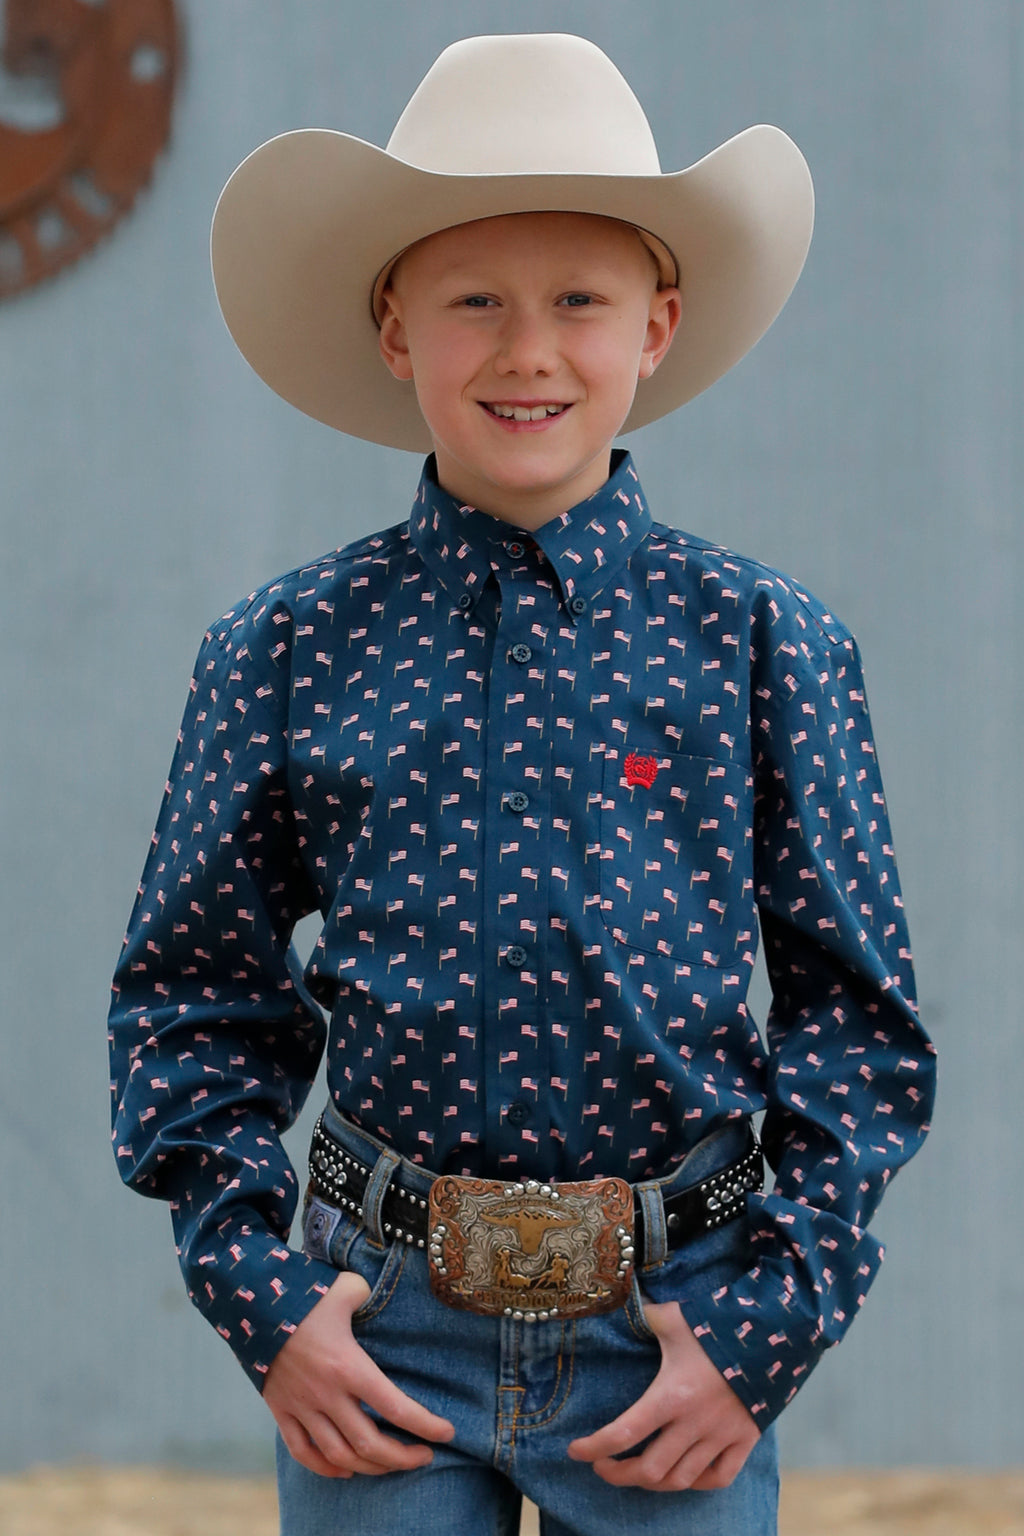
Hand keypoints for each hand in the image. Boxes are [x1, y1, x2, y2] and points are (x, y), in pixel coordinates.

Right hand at [263, 1270, 454, 1477]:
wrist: (251, 1304)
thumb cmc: (304, 1293)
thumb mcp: (345, 1287)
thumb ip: (369, 1294)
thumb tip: (379, 1295)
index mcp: (348, 1365)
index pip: (394, 1406)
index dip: (425, 1424)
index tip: (447, 1432)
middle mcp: (326, 1393)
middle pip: (369, 1443)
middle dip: (402, 1457)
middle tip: (425, 1457)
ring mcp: (301, 1406)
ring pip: (339, 1455)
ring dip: (370, 1467)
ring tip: (392, 1464)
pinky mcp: (281, 1411)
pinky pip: (303, 1452)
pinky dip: (326, 1467)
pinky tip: (347, 1469)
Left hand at [567, 1298, 758, 1491]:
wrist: (773, 1331)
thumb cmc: (716, 1323)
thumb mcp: (673, 1318)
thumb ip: (642, 1317)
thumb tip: (612, 1300)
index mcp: (672, 1394)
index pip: (624, 1433)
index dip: (594, 1447)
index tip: (575, 1450)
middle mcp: (695, 1423)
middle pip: (649, 1469)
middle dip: (618, 1474)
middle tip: (603, 1465)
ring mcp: (722, 1436)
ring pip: (680, 1479)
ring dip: (652, 1481)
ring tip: (636, 1470)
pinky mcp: (745, 1440)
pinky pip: (719, 1478)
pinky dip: (697, 1482)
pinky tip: (682, 1473)